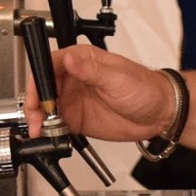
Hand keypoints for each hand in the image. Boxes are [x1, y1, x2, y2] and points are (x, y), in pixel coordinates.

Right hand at [47, 45, 177, 141]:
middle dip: (34, 104)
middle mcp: (74, 78)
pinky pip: (56, 125)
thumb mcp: (117, 77)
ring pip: (46, 108)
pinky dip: (49, 131)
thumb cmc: (145, 88)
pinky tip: (50, 136)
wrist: (160, 113)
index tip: (36, 97)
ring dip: (39, 119)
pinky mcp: (77, 119)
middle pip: (42, 88)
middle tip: (36, 119)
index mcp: (81, 60)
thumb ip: (90, 70)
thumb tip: (69, 59)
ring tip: (41, 131)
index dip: (38, 81)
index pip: (49, 65)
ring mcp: (74, 99)